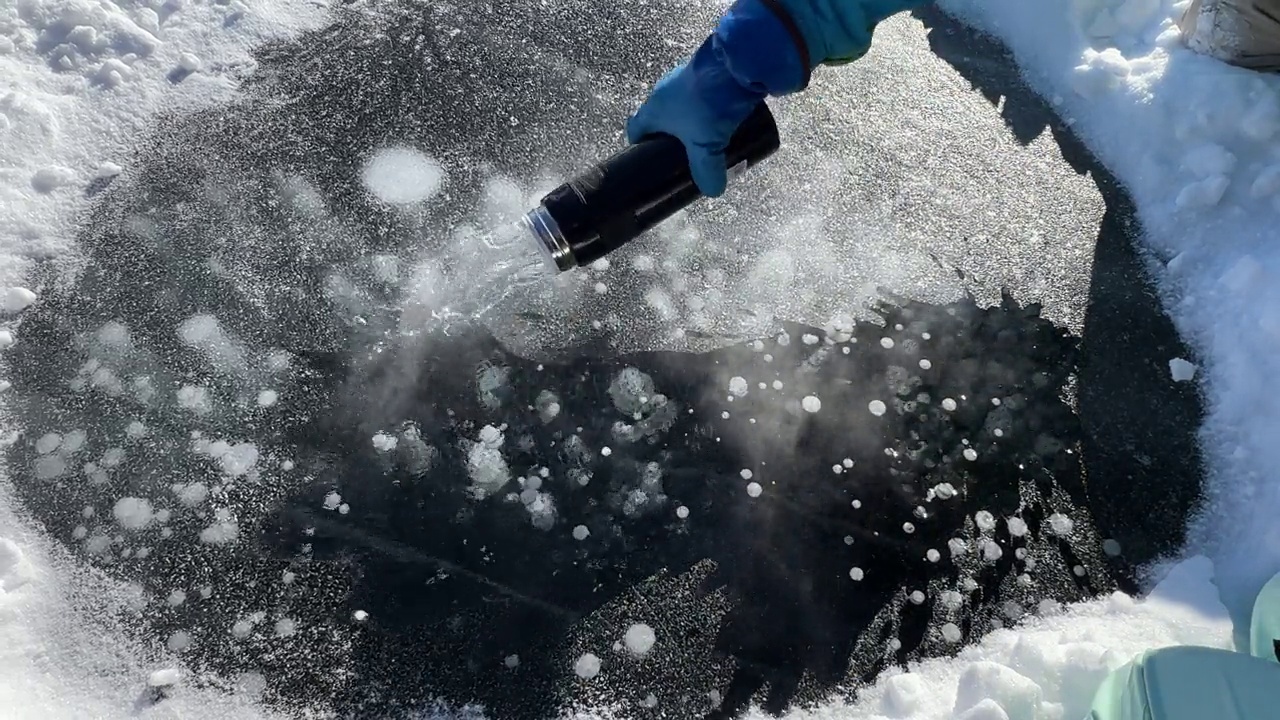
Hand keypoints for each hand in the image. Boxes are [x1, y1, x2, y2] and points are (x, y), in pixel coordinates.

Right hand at [625, 0, 806, 196]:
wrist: (734, 63)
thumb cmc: (708, 106)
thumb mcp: (706, 146)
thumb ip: (706, 171)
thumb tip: (712, 191)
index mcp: (653, 109)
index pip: (635, 129)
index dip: (639, 146)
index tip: (649, 161)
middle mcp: (663, 91)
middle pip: (660, 119)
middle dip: (670, 137)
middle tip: (683, 155)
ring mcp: (683, 77)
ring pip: (682, 105)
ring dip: (691, 121)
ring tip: (706, 139)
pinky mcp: (705, 69)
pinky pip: (700, 94)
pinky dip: (707, 107)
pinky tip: (721, 117)